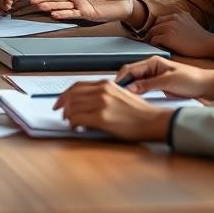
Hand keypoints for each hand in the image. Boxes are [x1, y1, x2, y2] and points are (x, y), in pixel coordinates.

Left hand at [53, 81, 171, 141]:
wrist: (153, 121)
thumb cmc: (139, 112)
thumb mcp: (120, 94)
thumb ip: (103, 94)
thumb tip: (85, 103)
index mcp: (106, 84)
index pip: (77, 85)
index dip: (65, 94)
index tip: (60, 102)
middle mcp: (102, 91)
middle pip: (72, 95)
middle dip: (63, 105)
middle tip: (62, 114)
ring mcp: (101, 104)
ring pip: (72, 107)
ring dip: (68, 116)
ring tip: (71, 123)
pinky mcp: (102, 118)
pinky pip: (78, 119)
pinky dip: (74, 124)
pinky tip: (77, 128)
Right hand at [113, 56, 213, 101]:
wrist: (206, 85)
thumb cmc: (191, 80)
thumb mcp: (168, 82)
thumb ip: (148, 85)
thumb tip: (130, 88)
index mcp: (152, 62)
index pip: (130, 69)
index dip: (120, 79)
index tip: (114, 89)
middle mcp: (150, 67)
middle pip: (130, 74)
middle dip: (121, 84)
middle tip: (114, 96)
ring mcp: (153, 76)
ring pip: (134, 81)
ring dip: (127, 89)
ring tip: (121, 99)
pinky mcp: (156, 84)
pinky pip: (141, 87)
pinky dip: (135, 92)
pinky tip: (132, 100)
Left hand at [144, 12, 213, 58]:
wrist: (208, 45)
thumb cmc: (201, 39)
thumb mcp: (190, 24)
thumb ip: (180, 23)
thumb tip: (169, 30)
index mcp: (178, 14)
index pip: (161, 19)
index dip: (158, 27)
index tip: (156, 34)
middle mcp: (173, 18)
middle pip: (155, 25)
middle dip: (152, 32)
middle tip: (150, 40)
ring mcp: (169, 27)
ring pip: (152, 32)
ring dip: (151, 39)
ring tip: (151, 45)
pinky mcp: (167, 37)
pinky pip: (154, 40)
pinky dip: (153, 45)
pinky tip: (157, 48)